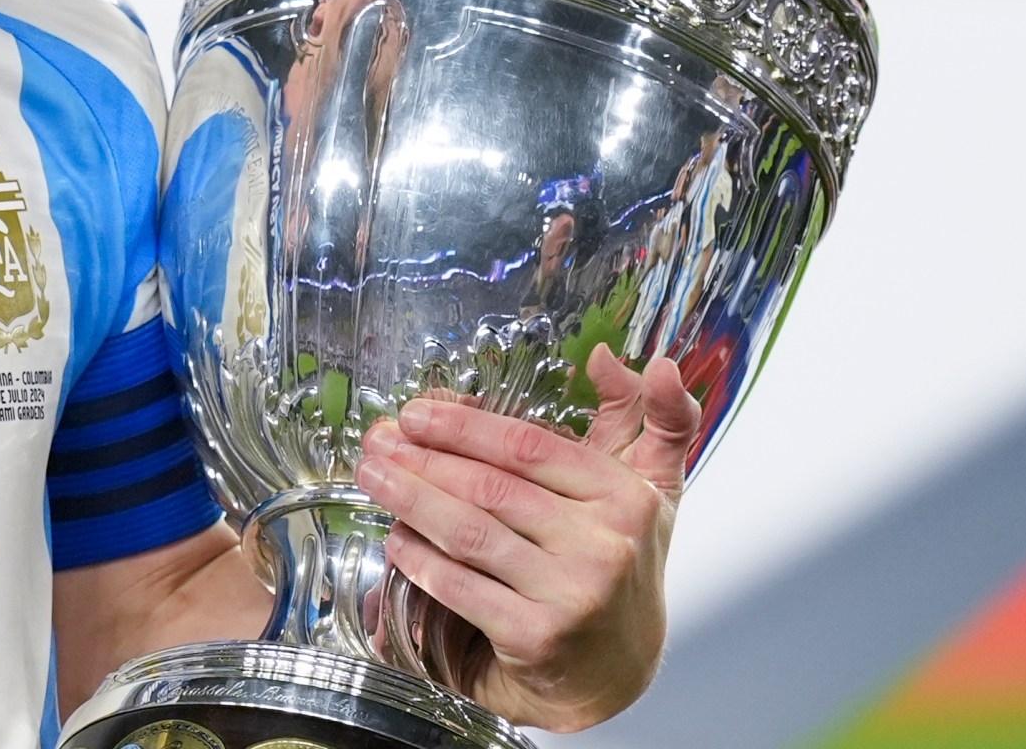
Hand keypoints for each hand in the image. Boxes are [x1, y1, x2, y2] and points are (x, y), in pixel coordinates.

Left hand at [354, 345, 700, 731]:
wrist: (617, 669)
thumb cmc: (622, 566)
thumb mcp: (652, 489)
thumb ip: (648, 416)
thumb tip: (607, 355)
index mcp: (626, 496)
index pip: (529, 447)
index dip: (463, 426)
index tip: (415, 414)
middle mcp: (605, 544)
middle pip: (491, 487)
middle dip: (423, 460)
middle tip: (377, 443)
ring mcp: (572, 593)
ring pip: (471, 533)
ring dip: (411, 500)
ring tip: (373, 477)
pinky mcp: (537, 637)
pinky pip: (463, 588)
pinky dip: (422, 561)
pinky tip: (396, 540)